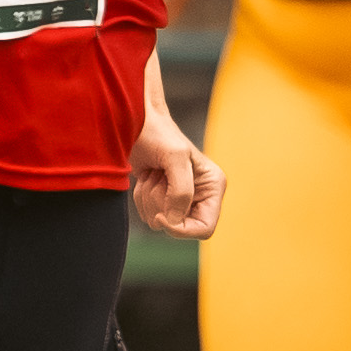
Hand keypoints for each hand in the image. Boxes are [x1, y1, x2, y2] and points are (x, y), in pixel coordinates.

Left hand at [130, 103, 225, 239]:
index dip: (181, 229)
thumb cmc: (158, 133)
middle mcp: (200, 195)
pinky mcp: (163, 198)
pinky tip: (146, 176)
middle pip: (178, 226)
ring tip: (152, 173)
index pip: (204, 228)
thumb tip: (173, 220)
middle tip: (158, 177)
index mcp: (213, 186)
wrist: (137, 122)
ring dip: (149, 199)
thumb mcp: (175, 157)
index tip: (161, 216)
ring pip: (161, 223)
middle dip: (160, 206)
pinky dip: (141, 198)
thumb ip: (180, 191)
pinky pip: (149, 215)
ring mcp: (180, 198)